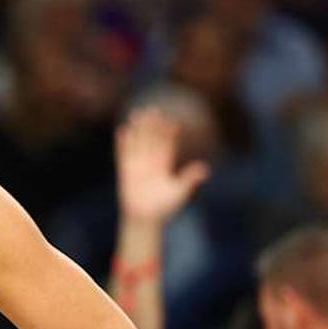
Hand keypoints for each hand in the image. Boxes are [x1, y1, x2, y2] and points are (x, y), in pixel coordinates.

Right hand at [116, 108, 209, 224]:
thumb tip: (205, 168)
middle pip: (151, 140)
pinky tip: (122, 130)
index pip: (167, 145)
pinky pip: (123, 154)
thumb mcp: (179, 191)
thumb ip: (190, 179)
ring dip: (137, 129)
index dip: (169, 134)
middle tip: (154, 109)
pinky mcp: (125, 171)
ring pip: (138, 143)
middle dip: (152, 125)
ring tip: (137, 114)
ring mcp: (137, 165)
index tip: (172, 122)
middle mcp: (150, 163)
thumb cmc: (163, 208)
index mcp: (164, 166)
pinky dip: (123, 143)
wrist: (144, 219)